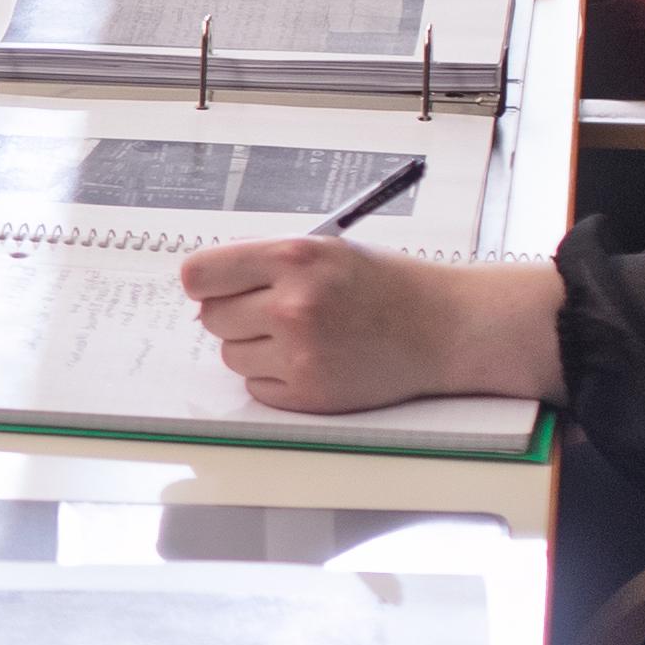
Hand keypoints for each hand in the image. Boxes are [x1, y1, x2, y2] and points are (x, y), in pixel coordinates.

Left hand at [178, 238, 568, 413]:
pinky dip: (275, 377)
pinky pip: (256, 387)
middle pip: (211, 318)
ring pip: (231, 355)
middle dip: (235, 313)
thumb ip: (262, 263)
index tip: (216, 286)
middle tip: (275, 310)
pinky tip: (314, 359)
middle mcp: (292, 306)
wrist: (445, 328)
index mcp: (294, 258)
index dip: (206, 282)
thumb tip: (201, 289)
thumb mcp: (324, 250)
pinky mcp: (309, 394)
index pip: (199, 275)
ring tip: (303, 335)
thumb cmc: (384, 285)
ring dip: (256, 347)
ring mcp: (300, 354)